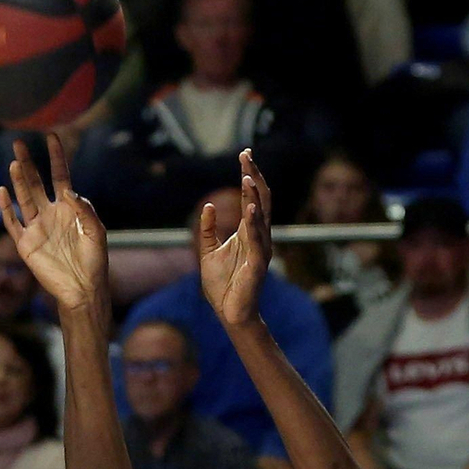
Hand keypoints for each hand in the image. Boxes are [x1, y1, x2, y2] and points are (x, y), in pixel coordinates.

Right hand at [0, 132, 108, 315]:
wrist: (83, 289)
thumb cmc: (94, 262)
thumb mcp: (97, 231)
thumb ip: (84, 208)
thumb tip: (67, 190)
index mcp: (68, 209)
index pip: (60, 176)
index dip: (56, 157)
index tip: (51, 136)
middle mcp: (50, 214)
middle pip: (36, 183)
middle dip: (28, 163)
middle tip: (19, 142)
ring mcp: (37, 228)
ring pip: (24, 198)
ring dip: (19, 181)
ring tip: (15, 162)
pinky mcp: (26, 244)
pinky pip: (13, 223)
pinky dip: (7, 208)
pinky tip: (3, 192)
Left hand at [197, 148, 271, 330]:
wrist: (229, 314)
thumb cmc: (222, 286)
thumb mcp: (208, 252)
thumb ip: (208, 229)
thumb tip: (209, 205)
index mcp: (247, 231)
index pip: (251, 196)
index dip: (248, 174)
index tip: (244, 153)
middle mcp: (258, 235)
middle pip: (260, 198)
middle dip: (253, 176)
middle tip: (246, 155)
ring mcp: (260, 248)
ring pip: (261, 215)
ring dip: (254, 195)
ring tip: (247, 176)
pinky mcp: (257, 263)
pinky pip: (257, 239)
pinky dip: (255, 222)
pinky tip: (251, 207)